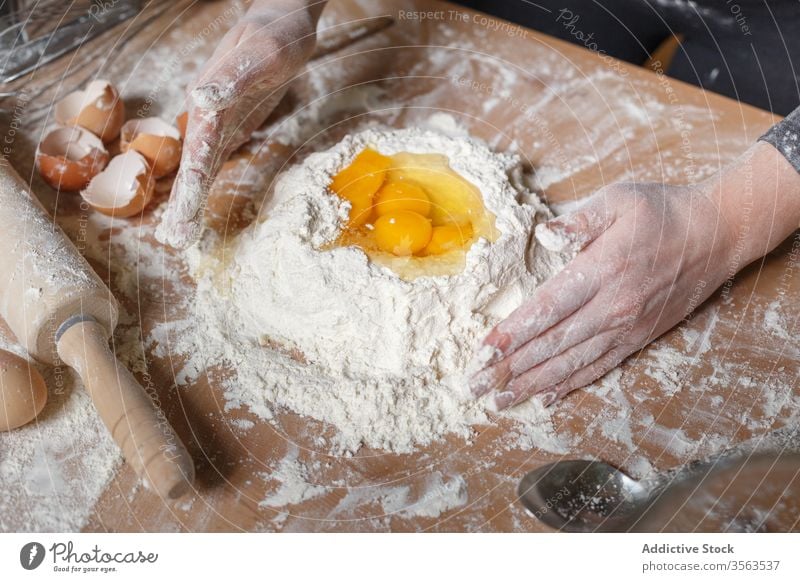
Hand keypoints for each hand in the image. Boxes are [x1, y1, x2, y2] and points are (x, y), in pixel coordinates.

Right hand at [156, 0, 323, 248]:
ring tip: (180, 234)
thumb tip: (201, 100)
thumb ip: (230, 78)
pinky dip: (207, 183)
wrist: (281, 21)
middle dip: (184, 203)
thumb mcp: (259, 53)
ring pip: (202, 166)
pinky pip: (216, 159)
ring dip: (192, 199)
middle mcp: (206, 114)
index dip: (189, 188)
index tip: (181, 219)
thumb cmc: (274, 34)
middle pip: (194, 166)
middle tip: (175, 242)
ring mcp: (218, 120)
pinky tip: (198, 203)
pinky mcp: (233, 124)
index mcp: (208, 101)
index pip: (196, 153)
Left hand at [466, 180, 736, 409]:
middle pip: (553, 344)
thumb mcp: (619, 200)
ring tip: (502, 400)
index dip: (513, 332)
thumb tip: (545, 233)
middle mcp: (613, 306)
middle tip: (477, 385)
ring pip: (572, 362)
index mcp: (602, 270)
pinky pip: (600, 367)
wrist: (717, 233)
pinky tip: (547, 397)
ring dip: (534, 383)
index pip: (547, 308)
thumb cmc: (662, 211)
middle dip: (511, 367)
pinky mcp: (639, 337)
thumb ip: (579, 220)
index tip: (483, 351)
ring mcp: (627, 326)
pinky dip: (571, 384)